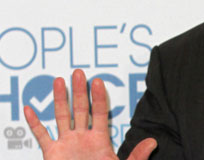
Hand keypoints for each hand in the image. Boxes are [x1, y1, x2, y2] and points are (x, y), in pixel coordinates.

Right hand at [24, 69, 156, 159]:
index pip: (99, 112)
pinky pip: (41, 136)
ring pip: (61, 117)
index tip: (98, 81)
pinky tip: (29, 109)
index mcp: (100, 140)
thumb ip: (137, 155)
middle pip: (80, 109)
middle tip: (79, 72)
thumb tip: (153, 142)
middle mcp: (82, 138)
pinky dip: (34, 123)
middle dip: (79, 91)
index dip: (98, 97)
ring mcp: (66, 144)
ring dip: (59, 99)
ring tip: (59, 80)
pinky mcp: (52, 153)